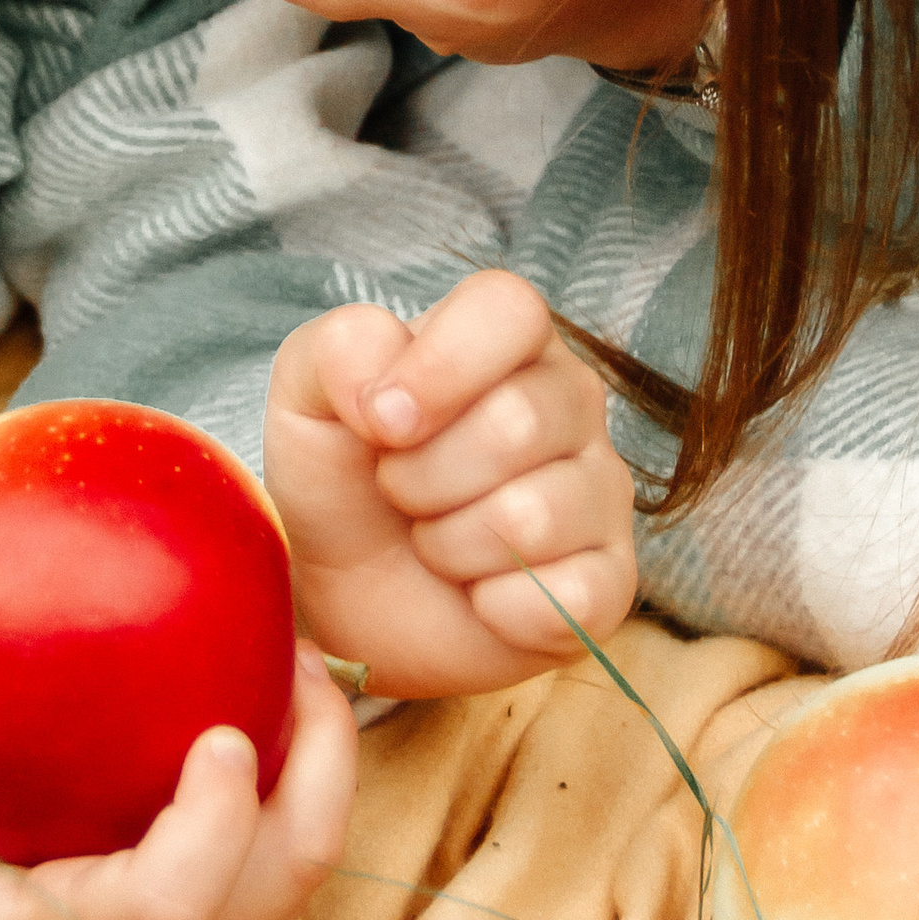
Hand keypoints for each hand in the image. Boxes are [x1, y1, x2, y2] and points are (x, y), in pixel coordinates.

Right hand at [0, 635, 358, 919]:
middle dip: (319, 752)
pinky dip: (305, 783)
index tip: (223, 729)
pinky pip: (295, 863)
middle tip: (289, 639)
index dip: (217, 822)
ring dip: (325, 758)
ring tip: (294, 653)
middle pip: (288, 873)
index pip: (177, 904)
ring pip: (311, 866)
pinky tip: (274, 696)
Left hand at [267, 269, 636, 695]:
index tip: (380, 421)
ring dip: (449, 544)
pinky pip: (564, 599)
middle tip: (398, 490)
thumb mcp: (308, 396)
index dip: (441, 368)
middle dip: (422, 476)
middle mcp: (570, 404)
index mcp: (506, 339)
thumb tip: (387, 393)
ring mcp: (599, 493)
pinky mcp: (610, 582)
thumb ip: (339, 352)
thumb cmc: (341, 476)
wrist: (346, 588)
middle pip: (518, 423)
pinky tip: (476, 593)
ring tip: (433, 538)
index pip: (512, 310)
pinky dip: (493, 609)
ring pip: (533, 518)